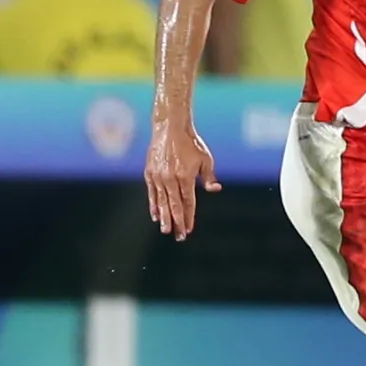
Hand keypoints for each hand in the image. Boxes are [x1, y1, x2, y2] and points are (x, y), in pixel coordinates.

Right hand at [144, 117, 220, 239]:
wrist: (170, 129)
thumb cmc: (192, 143)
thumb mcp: (205, 159)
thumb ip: (209, 177)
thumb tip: (215, 190)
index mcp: (185, 177)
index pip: (188, 203)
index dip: (189, 217)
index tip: (189, 230)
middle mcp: (170, 179)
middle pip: (174, 206)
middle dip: (177, 223)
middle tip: (179, 237)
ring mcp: (158, 177)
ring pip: (161, 202)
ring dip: (164, 217)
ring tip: (166, 230)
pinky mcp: (149, 173)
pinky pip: (151, 194)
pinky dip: (153, 205)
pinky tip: (155, 216)